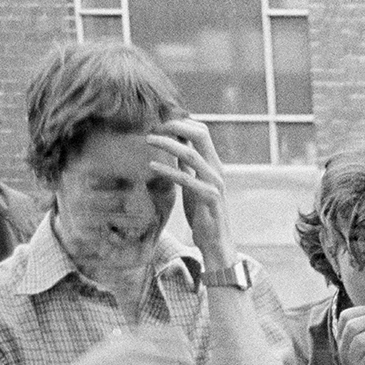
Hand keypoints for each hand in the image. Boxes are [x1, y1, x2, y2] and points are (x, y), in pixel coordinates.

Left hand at [146, 118, 234, 266]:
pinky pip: (186, 179)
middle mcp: (216, 170)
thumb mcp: (193, 183)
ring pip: (191, 154)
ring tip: (148, 139)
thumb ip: (187, 166)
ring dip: (168, 143)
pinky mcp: (209, 199)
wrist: (216, 241)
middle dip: (175, 125)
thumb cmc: (203, 212)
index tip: (160, 122)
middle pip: (200, 134)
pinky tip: (152, 165)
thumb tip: (175, 145)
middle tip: (154, 126)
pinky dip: (168, 170)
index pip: (201, 131)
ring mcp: (214, 184)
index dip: (181, 122)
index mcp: (213, 164)